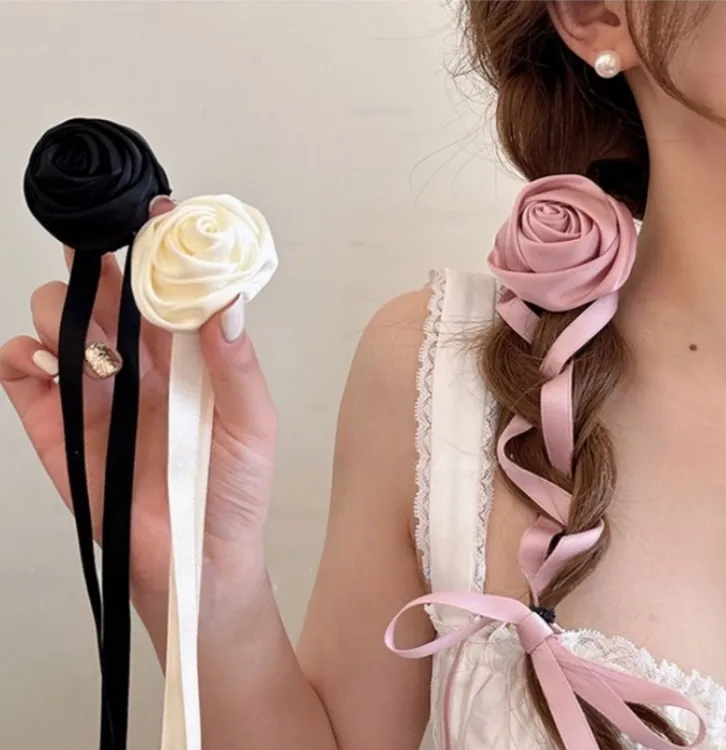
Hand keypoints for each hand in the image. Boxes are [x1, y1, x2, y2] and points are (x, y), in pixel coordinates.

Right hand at [0, 198, 276, 646]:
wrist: (194, 560)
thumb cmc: (234, 491)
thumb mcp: (252, 425)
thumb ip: (237, 365)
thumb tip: (226, 302)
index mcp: (186, 356)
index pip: (164, 287)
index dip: (155, 248)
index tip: (152, 215)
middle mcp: (137, 363)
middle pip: (102, 291)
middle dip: (95, 265)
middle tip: (98, 263)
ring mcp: (93, 390)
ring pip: (56, 321)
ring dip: (60, 314)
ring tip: (89, 350)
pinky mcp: (56, 425)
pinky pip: (21, 373)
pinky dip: (19, 356)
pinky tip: (43, 366)